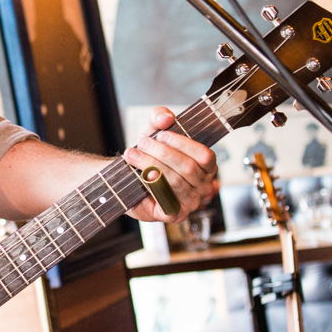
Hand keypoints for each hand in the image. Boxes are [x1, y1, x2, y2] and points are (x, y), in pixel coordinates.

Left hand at [125, 107, 218, 223]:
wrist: (126, 179)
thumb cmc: (148, 157)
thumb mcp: (153, 131)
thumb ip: (159, 118)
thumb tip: (165, 117)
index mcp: (205, 167)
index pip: (205, 156)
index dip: (183, 143)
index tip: (161, 134)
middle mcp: (202, 186)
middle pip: (188, 168)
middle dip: (162, 153)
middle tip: (142, 143)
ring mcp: (190, 202)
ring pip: (176, 181)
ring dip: (151, 165)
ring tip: (133, 155)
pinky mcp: (174, 214)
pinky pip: (166, 198)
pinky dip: (151, 184)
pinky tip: (138, 174)